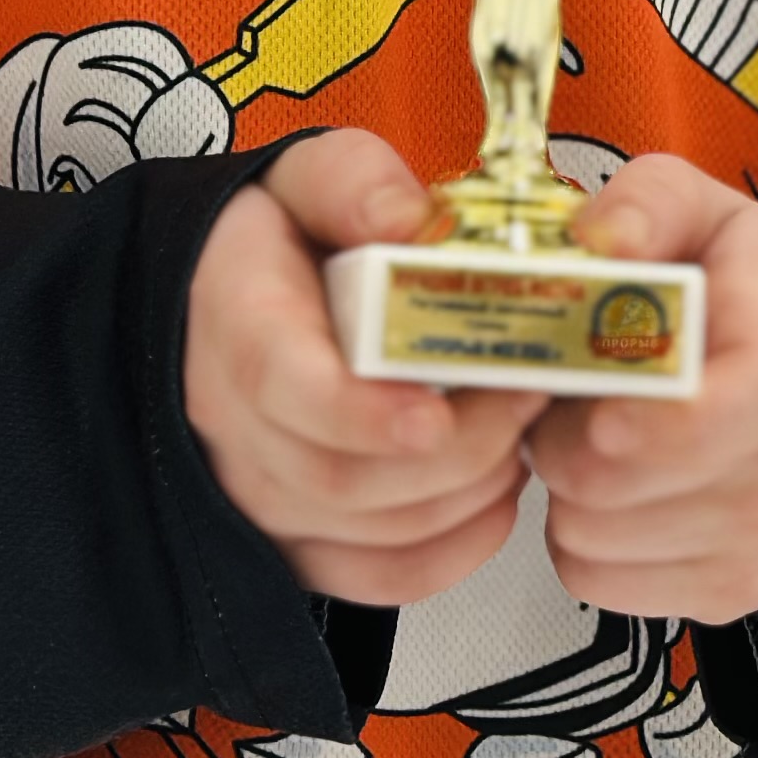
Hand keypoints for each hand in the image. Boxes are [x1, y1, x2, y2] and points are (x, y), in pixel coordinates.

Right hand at [184, 129, 547, 605]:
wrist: (227, 299)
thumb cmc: (281, 242)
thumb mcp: (309, 177)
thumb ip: (354, 183)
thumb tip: (404, 219)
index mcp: (236, 321)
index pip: (283, 387)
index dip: (364, 412)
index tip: (437, 411)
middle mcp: (233, 424)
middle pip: (342, 478)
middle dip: (457, 449)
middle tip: (529, 395)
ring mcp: (260, 494)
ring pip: (368, 536)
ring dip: (466, 495)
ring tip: (521, 435)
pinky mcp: (296, 542)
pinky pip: (377, 580)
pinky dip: (454, 552)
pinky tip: (496, 497)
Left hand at [528, 156, 757, 623]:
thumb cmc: (740, 298)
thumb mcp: (703, 214)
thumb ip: (647, 203)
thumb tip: (599, 239)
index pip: (691, 416)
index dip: (616, 410)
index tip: (583, 384)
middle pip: (611, 483)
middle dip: (561, 435)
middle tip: (573, 396)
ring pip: (590, 538)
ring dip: (569, 489)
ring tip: (599, 436)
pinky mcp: (730, 592)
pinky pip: (598, 582)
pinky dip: (586, 541)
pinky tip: (616, 489)